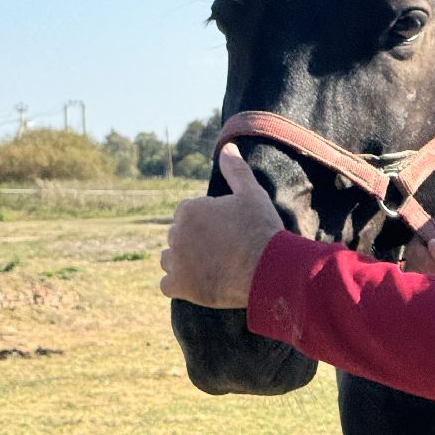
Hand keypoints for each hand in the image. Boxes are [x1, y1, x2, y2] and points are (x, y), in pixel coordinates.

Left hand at [159, 144, 283, 307]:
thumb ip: (235, 170)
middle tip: (222, 250)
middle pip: (178, 236)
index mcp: (189, 209)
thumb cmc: (261, 229)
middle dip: (194, 241)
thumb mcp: (252, 194)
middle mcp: (177, 233)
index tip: (226, 231)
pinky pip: (166, 284)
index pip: (187, 213)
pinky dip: (179, 285)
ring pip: (169, 259)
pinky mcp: (179, 286)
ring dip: (184, 262)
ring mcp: (176, 261)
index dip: (207, 222)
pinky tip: (198, 283)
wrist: (268, 269)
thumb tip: (227, 147)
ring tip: (211, 266)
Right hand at [403, 221, 434, 285]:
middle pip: (413, 256)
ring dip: (431, 279)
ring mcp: (431, 263)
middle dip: (430, 269)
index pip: (417, 239)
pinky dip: (430, 287)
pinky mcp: (432, 278)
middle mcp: (433, 245)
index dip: (424, 254)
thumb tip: (432, 246)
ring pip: (415, 271)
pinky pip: (420, 283)